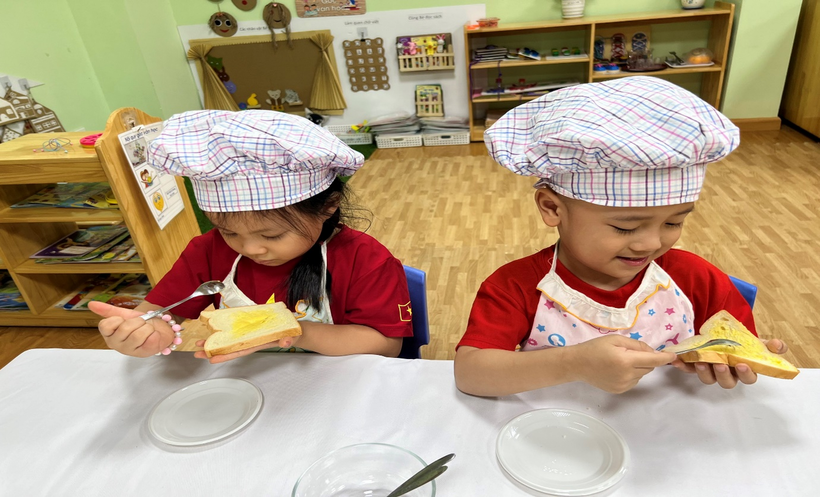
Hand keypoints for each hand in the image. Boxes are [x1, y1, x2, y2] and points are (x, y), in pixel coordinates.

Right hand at [89, 301, 172, 357]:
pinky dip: (155, 333)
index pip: (105, 326)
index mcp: (109, 335)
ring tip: (148, 329)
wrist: (160, 329)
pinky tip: (153, 335)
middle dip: (137, 321)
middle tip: (141, 324)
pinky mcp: (146, 353)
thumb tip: (91, 303)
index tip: (125, 320)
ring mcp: (130, 351)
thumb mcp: (124, 315)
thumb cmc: (140, 324)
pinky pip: (151, 339)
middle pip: (124, 328)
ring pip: (138, 334)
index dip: (118, 320)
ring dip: (147, 327)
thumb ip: (108, 310)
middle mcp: (117, 345)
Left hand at [193, 335, 300, 363]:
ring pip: (228, 340)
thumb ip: (288, 339)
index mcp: (257, 343)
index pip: (238, 351)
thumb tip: (286, 342)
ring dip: (214, 342)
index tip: (211, 358)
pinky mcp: (249, 328)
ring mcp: (248, 335)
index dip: (225, 355)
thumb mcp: (291, 336)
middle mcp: (250, 340)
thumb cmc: (291, 334)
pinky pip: (233, 331)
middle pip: (228, 347)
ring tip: (199, 343)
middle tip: (196, 352)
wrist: (294, 330)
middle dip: (212, 350)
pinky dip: (223, 332)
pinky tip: (214, 330)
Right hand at [569, 335, 676, 393]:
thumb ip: (636, 345)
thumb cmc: (595, 348)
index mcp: (626, 361)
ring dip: (638, 368)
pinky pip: (634, 381)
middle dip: (646, 360)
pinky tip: (617, 370)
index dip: (665, 358)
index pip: (653, 360)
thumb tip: (652, 352)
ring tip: (621, 361)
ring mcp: (624, 385)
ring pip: (642, 375)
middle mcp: (627, 375)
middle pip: (649, 368)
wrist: (577, 364)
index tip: (674, 356)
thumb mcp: (615, 339)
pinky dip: (631, 375)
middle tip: (630, 352)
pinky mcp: (620, 390)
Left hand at [671, 338, 788, 387]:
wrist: (721, 335)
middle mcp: (727, 374)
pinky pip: (687, 369)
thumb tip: (778, 345)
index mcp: (743, 370)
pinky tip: (676, 359)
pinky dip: (682, 365)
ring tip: (701, 361)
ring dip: (704, 371)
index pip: (748, 378)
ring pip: (707, 378)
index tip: (742, 364)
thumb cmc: (741, 343)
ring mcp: (710, 371)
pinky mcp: (694, 366)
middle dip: (723, 375)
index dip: (746, 374)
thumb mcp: (756, 342)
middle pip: (727, 382)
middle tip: (720, 364)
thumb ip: (769, 345)